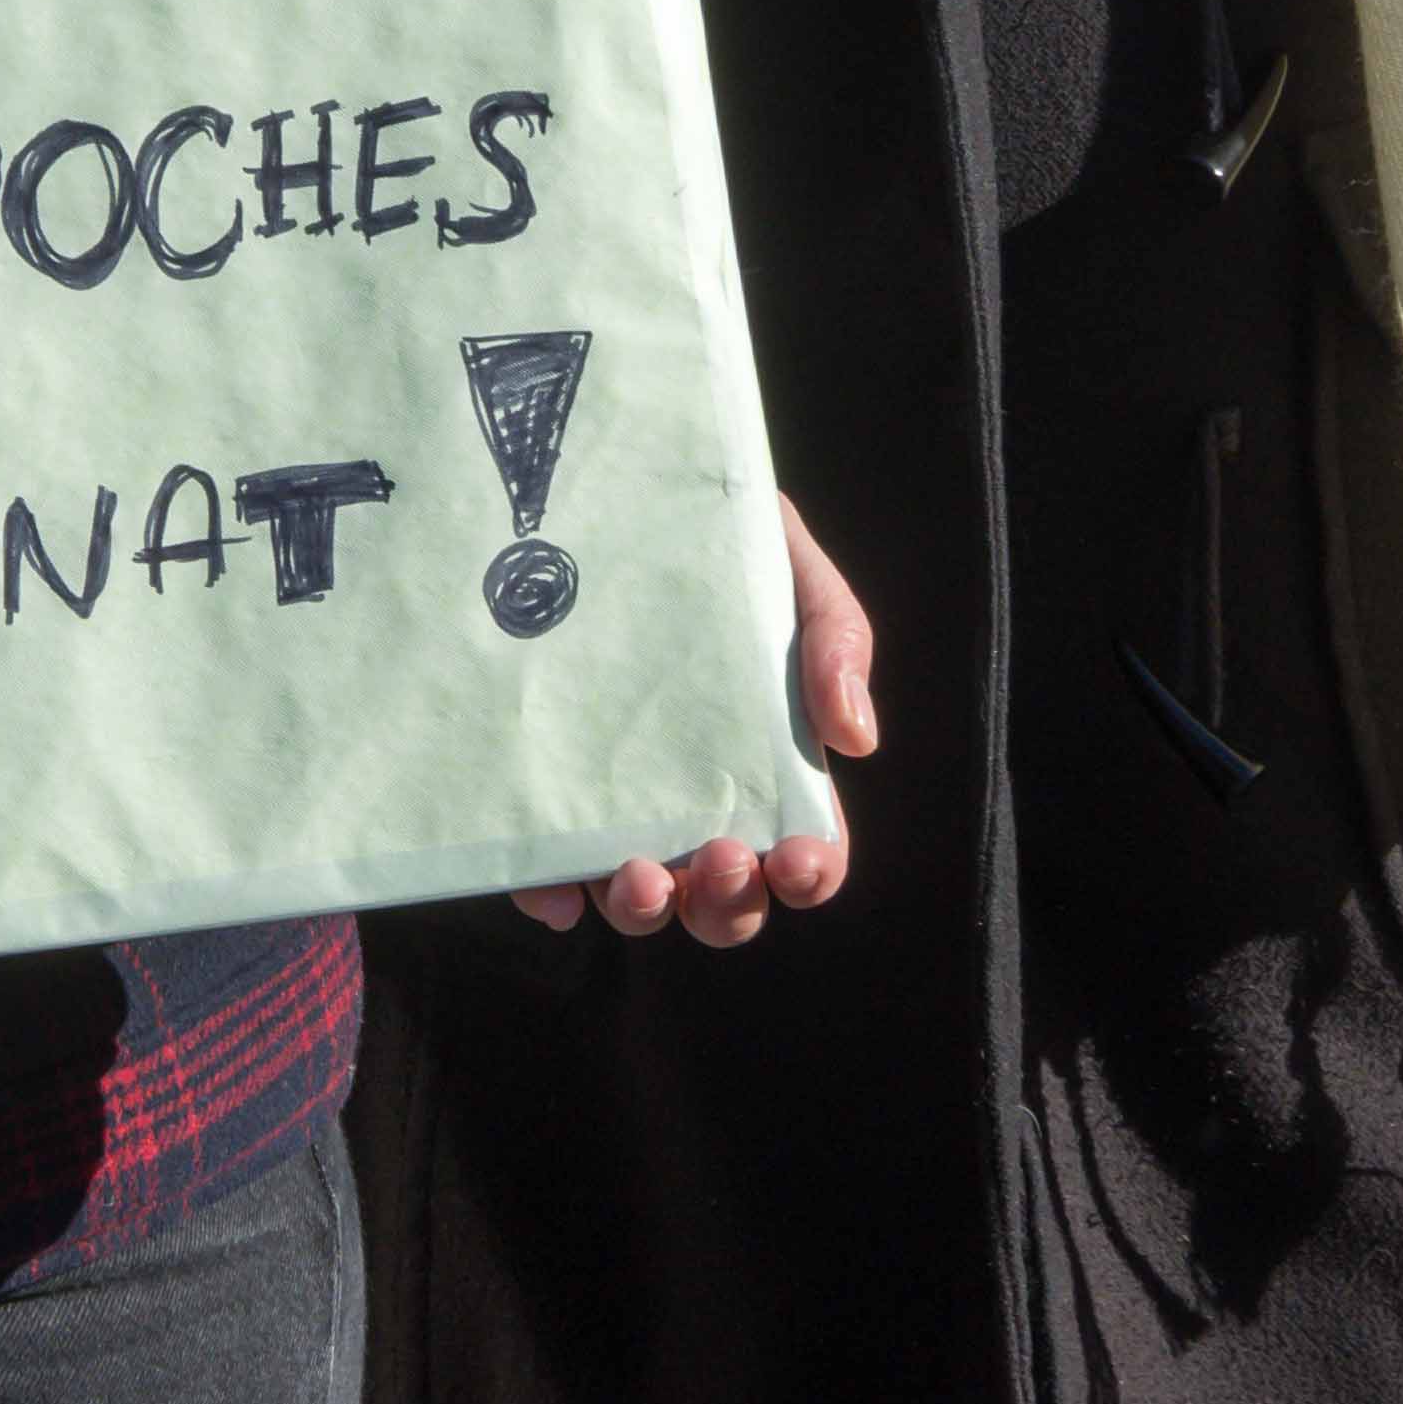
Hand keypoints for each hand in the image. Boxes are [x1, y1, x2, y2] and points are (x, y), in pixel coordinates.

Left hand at [514, 497, 873, 946]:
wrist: (609, 494)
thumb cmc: (716, 542)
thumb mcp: (790, 570)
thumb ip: (836, 639)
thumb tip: (857, 739)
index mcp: (768, 767)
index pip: (804, 851)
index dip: (809, 872)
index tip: (796, 858)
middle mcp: (695, 802)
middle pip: (724, 900)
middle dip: (728, 903)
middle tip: (719, 859)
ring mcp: (618, 807)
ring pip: (639, 900)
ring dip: (646, 909)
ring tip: (640, 875)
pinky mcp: (545, 798)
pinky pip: (545, 871)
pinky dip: (550, 896)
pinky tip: (553, 891)